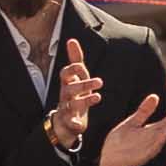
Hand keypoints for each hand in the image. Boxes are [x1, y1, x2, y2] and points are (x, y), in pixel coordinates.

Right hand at [46, 44, 97, 158]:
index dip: (72, 69)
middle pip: (69, 89)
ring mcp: (66, 109)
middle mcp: (65, 95)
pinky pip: (70, 123)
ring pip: (71, 105)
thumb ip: (75, 59)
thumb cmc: (73, 94)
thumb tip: (71, 40)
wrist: (65, 120)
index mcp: (67, 83)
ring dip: (84, 101)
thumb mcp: (76, 77)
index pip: (65, 74)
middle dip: (83, 84)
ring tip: (97, 97)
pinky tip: (79, 125)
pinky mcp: (69, 122)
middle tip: (100, 82)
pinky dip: (74, 124)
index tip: (81, 66)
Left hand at [96, 90, 165, 165]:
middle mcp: (153, 140)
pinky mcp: (142, 155)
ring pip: (162, 136)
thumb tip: (155, 96)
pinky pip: (152, 147)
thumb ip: (144, 111)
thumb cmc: (121, 143)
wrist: (109, 162)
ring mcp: (148, 148)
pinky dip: (158, 141)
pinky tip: (164, 134)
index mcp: (151, 131)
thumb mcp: (132, 123)